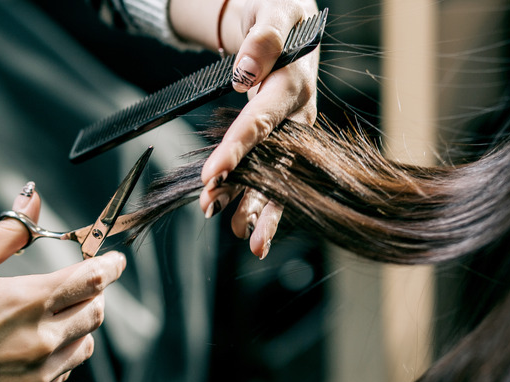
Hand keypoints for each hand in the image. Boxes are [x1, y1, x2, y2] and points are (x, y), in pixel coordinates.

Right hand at [0, 187, 126, 381]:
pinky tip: (33, 344)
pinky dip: (60, 354)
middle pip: (96, 311)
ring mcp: (35, 374)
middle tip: (77, 286)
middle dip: (93, 294)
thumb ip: (10, 230)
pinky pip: (64, 372)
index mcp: (27, 301)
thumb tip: (33, 198)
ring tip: (49, 316)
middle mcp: (38, 341)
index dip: (111, 266)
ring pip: (85, 344)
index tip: (116, 261)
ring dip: (78, 325)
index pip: (92, 279)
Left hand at [171, 0, 319, 258]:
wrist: (292, 22)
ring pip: (275, 175)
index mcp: (294, 86)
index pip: (261, 121)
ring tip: (237, 232)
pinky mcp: (281, 138)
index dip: (237, 150)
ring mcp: (290, 131)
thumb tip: (245, 73)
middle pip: (275, 162)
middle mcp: (296, 116)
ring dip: (254, 205)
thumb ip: (264, 41)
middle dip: (254, 196)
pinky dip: (256, 197)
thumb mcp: (275, 14)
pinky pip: (270, 171)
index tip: (212, 175)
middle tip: (233, 225)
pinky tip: (241, 220)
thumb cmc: (280, 15)